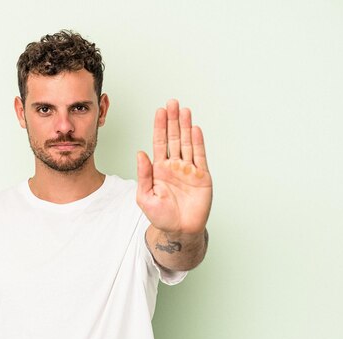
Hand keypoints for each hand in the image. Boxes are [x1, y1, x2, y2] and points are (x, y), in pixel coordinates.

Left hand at [137, 99, 212, 234]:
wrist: (179, 231)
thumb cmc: (161, 216)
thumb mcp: (145, 197)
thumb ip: (143, 175)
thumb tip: (140, 153)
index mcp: (159, 169)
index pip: (159, 142)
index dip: (160, 127)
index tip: (160, 111)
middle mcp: (174, 166)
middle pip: (174, 138)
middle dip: (173, 121)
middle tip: (172, 103)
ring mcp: (188, 170)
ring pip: (187, 143)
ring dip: (186, 126)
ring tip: (184, 110)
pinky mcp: (201, 176)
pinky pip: (200, 156)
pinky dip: (198, 142)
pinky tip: (195, 129)